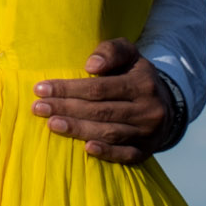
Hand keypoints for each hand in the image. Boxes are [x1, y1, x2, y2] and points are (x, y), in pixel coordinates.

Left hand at [30, 40, 180, 163]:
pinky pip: (126, 154)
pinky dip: (107, 153)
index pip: (99, 88)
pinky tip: (86, 149)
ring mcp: (149, 132)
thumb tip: (90, 65)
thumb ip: (110, 51)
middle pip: (101, 111)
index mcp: (143, 83)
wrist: (166, 104)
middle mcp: (149, 109)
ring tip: (52, 124)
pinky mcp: (147, 150)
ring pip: (110, 133)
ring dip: (79, 129)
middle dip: (67, 108)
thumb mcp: (128, 53)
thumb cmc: (135, 74)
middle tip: (39, 108)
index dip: (69, 89)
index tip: (41, 89)